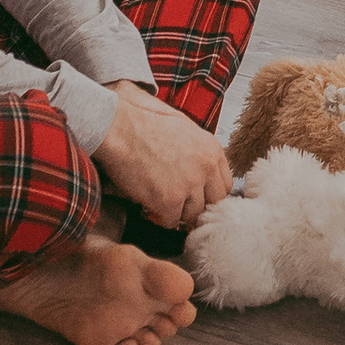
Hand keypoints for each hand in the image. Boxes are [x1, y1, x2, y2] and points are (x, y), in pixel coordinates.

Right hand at [97, 81, 232, 227]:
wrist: (119, 128)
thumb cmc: (144, 123)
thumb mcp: (183, 128)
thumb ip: (198, 150)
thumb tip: (200, 169)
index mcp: (212, 149)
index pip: (225, 185)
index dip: (210, 193)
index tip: (198, 197)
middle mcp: (206, 167)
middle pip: (214, 203)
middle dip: (198, 206)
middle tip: (181, 206)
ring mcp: (189, 185)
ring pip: (193, 215)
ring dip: (178, 213)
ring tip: (161, 203)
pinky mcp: (170, 200)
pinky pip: (171, 221)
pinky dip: (160, 218)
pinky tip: (150, 206)